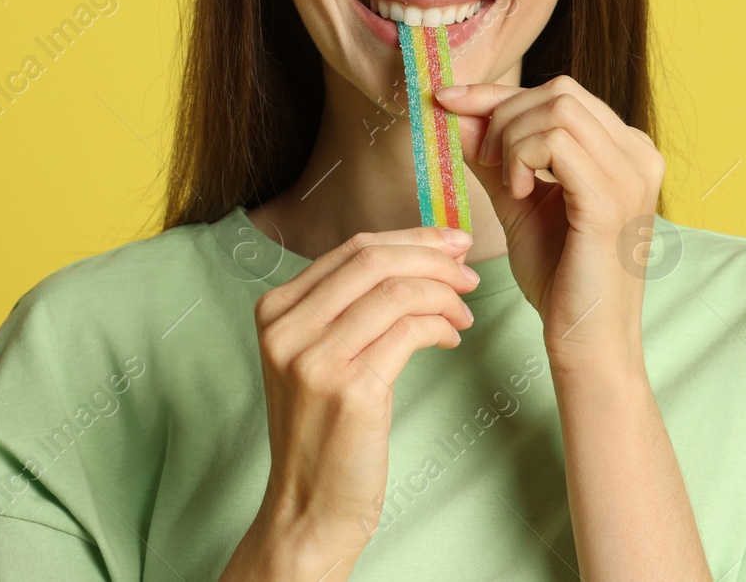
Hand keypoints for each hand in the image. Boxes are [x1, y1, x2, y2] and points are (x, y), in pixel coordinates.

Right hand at [250, 225, 478, 565]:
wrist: (308, 506)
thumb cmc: (326, 430)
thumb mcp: (318, 356)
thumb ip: (349, 305)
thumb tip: (418, 253)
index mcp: (276, 311)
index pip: (351, 249)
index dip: (410, 238)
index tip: (451, 243)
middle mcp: (286, 329)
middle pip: (373, 260)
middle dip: (432, 257)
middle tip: (469, 272)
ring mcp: (314, 359)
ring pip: (396, 291)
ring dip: (444, 293)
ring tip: (463, 311)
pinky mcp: (349, 389)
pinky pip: (410, 330)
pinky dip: (441, 325)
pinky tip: (451, 337)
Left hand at [434, 75, 664, 371]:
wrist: (586, 339)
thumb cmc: (559, 277)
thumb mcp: (519, 201)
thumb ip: (492, 155)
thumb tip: (453, 111)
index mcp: (626, 150)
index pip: (561, 94)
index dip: (498, 94)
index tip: (448, 100)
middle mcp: (638, 154)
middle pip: (559, 92)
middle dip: (502, 115)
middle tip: (482, 159)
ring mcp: (631, 174)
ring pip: (556, 109)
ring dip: (511, 139)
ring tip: (508, 184)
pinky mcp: (610, 200)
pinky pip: (554, 142)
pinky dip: (522, 158)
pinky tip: (519, 193)